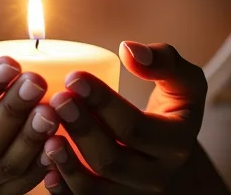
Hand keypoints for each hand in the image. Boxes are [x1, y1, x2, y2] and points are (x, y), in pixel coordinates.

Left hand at [40, 41, 207, 192]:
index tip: (75, 78)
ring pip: (97, 191)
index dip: (103, 103)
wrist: (177, 155)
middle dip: (82, 129)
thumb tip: (129, 50)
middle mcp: (158, 177)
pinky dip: (65, 192)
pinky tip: (46, 170)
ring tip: (46, 137)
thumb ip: (163, 60)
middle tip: (57, 101)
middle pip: (113, 160)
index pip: (135, 126)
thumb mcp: (184, 80)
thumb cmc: (174, 107)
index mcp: (177, 143)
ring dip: (69, 165)